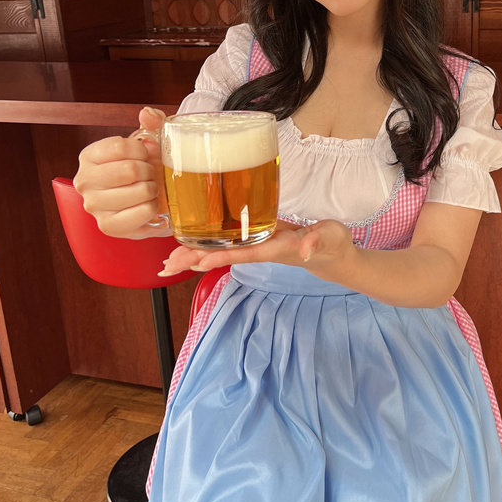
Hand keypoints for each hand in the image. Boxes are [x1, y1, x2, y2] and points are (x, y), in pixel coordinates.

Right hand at [74, 107, 168, 237]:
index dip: (143, 150)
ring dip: (153, 189)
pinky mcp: (108, 226)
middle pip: (129, 170)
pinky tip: (148, 205)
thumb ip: (153, 123)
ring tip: (150, 190)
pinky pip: (142, 212)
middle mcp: (84, 181)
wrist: (150, 201)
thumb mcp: (150, 142)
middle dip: (150, 171)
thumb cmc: (146, 170)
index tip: (146, 156)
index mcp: (90, 156)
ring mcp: (94, 206)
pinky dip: (153, 207)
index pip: (120, 146)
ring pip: (138, 191)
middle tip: (151, 175)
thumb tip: (147, 113)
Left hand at [159, 219, 356, 277]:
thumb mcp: (332, 236)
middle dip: (196, 260)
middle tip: (167, 265)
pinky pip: (229, 244)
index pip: (244, 253)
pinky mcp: (258, 239)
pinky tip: (193, 248)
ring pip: (223, 252)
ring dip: (196, 256)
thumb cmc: (333, 243)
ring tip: (169, 262)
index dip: (221, 256)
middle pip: (225, 256)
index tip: (197, 260)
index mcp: (277, 247)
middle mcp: (262, 249)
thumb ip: (318, 240)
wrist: (332, 253)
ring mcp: (258, 246)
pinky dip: (209, 246)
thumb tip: (305, 248)